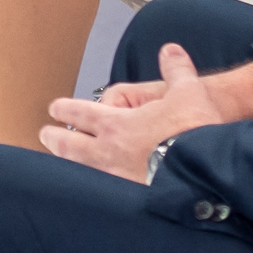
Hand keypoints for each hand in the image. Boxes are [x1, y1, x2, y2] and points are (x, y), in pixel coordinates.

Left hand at [37, 43, 252, 182]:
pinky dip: (91, 189)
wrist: (207, 173)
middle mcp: (108, 153)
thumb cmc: (195, 131)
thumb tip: (171, 50)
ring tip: (61, 164)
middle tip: (45, 135)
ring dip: (68, 164)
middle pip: (70, 145)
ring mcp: (115, 180)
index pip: (80, 114)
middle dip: (55, 138)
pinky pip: (100, 193)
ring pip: (80, 171)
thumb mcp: (188, 92)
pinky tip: (92, 191)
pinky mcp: (128, 202)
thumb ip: (176, 69)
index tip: (54, 108)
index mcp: (116, 125)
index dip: (64, 109)